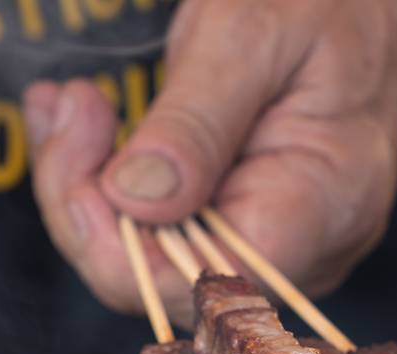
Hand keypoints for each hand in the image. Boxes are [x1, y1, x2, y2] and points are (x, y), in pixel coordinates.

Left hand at [28, 0, 396, 310]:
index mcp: (321, 207)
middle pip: (156, 280)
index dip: (114, 239)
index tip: (78, 142)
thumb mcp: (255, 34)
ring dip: (86, 183)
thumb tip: (134, 202)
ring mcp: (266, 245)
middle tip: (68, 104)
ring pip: (142, 259)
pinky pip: (154, 230)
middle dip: (87, 198)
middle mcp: (298, 250)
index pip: (196, 282)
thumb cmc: (329, 0)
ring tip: (68, 103)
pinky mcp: (235, 226)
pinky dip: (105, 177)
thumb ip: (197, 121)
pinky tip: (84, 119)